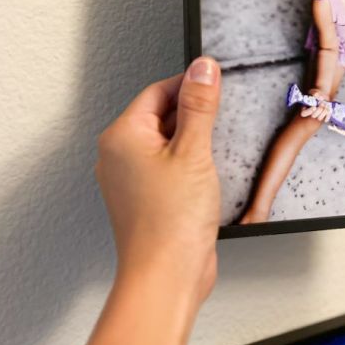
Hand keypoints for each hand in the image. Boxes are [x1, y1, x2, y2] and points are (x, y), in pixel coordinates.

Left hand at [95, 56, 221, 301]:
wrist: (166, 276)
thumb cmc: (170, 223)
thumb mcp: (194, 152)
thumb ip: (199, 105)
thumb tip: (203, 68)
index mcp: (122, 136)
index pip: (158, 91)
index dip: (190, 84)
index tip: (218, 82)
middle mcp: (120, 155)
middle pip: (163, 116)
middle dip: (195, 115)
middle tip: (224, 119)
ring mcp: (132, 179)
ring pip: (170, 143)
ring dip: (196, 142)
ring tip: (218, 152)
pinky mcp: (149, 198)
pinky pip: (172, 167)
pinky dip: (193, 165)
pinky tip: (212, 175)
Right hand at [300, 87, 332, 121]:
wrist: (324, 96)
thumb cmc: (317, 94)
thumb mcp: (314, 92)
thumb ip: (315, 93)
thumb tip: (316, 95)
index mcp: (305, 108)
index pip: (304, 113)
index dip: (309, 111)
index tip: (314, 107)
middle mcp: (310, 114)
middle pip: (313, 116)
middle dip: (319, 109)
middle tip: (322, 103)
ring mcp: (317, 116)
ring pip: (319, 118)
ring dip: (324, 111)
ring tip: (326, 104)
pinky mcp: (323, 118)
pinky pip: (325, 119)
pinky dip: (328, 115)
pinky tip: (329, 109)